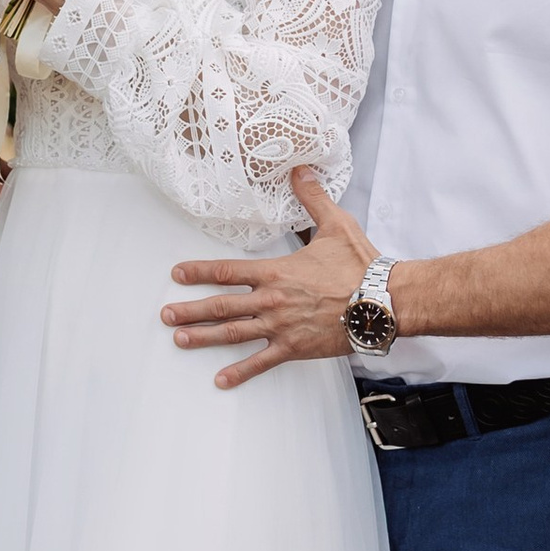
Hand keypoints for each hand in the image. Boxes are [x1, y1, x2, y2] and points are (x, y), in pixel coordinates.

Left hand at [164, 169, 375, 387]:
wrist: (383, 302)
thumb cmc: (361, 266)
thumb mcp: (335, 225)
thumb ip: (312, 199)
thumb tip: (300, 170)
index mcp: (276, 272)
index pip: (228, 271)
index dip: (200, 272)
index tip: (178, 274)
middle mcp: (271, 300)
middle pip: (222, 305)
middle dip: (190, 310)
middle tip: (165, 314)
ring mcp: (280, 327)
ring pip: (233, 334)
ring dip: (203, 337)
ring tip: (179, 340)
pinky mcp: (294, 348)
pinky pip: (261, 362)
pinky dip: (240, 372)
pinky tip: (221, 380)